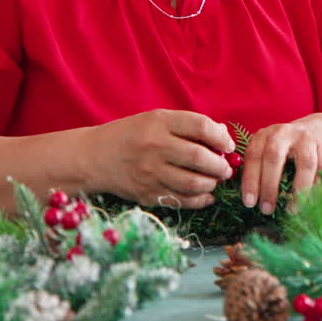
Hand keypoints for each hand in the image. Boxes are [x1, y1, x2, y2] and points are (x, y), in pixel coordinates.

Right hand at [92, 109, 234, 207]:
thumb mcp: (156, 120)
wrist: (93, 157)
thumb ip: (188, 125)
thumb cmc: (131, 135)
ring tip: (214, 180)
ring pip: (193, 183)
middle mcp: (155, 147)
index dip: (221, 137)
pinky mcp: (147, 194)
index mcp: (159, 123)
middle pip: (199, 158)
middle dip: (220, 166)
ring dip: (212, 184)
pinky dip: (200, 200)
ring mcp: (150, 173)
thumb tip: (222, 135)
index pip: (201, 127)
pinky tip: (206, 195)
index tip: (227, 146)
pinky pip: (181, 201)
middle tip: (226, 169)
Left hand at [238, 114, 321, 214]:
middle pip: (274, 158)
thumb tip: (251, 200)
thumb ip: (259, 167)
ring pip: (305, 164)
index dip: (250, 181)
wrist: (319, 130)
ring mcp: (306, 138)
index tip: (249, 203)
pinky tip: (311, 200)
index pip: (254, 156)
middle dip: (269, 187)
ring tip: (292, 210)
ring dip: (299, 190)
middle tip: (267, 209)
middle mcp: (284, 133)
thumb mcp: (269, 150)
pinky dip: (317, 187)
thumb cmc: (288, 149)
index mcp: (264, 135)